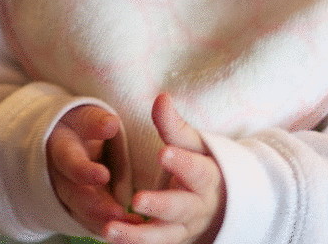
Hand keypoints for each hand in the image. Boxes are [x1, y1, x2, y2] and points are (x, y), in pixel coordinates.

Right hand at [46, 105, 139, 235]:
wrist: (67, 140)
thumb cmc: (82, 125)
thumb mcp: (86, 117)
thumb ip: (96, 122)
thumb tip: (111, 124)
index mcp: (61, 150)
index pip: (69, 162)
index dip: (84, 171)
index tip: (104, 176)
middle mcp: (61, 178)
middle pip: (75, 196)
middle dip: (96, 206)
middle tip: (118, 213)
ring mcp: (70, 196)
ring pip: (83, 214)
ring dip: (105, 222)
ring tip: (131, 226)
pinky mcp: (81, 208)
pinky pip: (92, 223)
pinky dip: (110, 229)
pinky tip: (133, 231)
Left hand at [105, 94, 225, 243]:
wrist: (218, 201)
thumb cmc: (200, 163)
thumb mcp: (191, 143)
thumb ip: (174, 125)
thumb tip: (161, 97)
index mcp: (208, 178)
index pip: (198, 171)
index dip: (182, 163)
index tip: (163, 152)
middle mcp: (198, 207)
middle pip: (182, 209)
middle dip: (160, 205)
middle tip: (137, 199)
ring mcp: (184, 228)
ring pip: (164, 236)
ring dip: (137, 236)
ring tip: (109, 229)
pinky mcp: (171, 240)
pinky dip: (132, 243)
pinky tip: (109, 236)